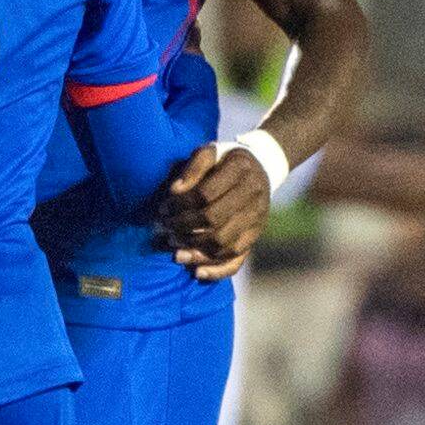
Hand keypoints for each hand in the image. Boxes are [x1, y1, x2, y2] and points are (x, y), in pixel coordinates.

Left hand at [163, 143, 272, 277]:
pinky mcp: (256, 235)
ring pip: (224, 243)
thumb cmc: (225, 160)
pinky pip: (238, 259)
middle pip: (214, 220)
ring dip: (195, 250)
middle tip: (166, 230)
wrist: (261, 167)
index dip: (180, 204)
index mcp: (241, 169)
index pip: (205, 194)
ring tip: (175, 252)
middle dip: (184, 228)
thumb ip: (193, 167)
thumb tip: (174, 191)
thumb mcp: (210, 151)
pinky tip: (196, 272)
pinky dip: (216, 270)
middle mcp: (254, 194)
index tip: (163, 209)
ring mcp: (257, 218)